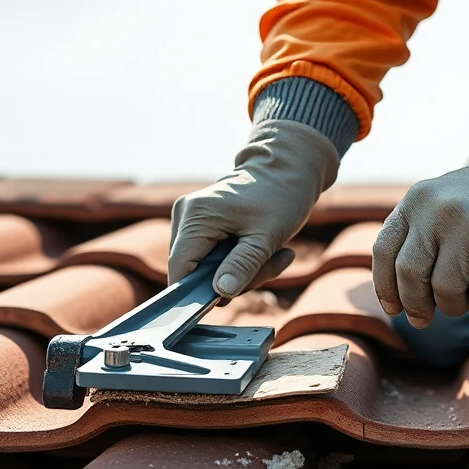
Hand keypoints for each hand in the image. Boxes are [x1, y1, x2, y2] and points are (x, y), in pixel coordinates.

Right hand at [169, 120, 338, 296]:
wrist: (289, 168)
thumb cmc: (281, 197)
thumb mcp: (267, 238)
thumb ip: (242, 266)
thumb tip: (220, 293)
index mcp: (196, 216)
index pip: (179, 269)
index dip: (197, 293)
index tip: (227, 300)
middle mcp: (185, 215)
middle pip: (194, 271)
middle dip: (233, 279)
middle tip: (270, 266)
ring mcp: (190, 218)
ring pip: (206, 268)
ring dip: (242, 272)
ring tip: (274, 255)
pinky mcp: (201, 222)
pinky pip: (213, 257)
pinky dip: (239, 261)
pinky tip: (264, 251)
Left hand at [372, 136, 468, 327]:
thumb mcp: (441, 204)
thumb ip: (417, 238)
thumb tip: (397, 301)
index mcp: (418, 200)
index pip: (385, 252)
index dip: (385, 288)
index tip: (394, 309)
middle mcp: (439, 210)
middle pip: (410, 275)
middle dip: (415, 305)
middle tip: (423, 319)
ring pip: (447, 291)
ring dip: (457, 304)